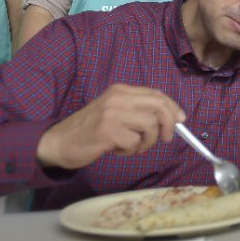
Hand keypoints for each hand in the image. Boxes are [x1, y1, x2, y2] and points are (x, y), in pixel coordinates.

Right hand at [36, 84, 184, 169]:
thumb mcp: (114, 112)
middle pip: (159, 105)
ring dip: (147, 142)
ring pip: (150, 125)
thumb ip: (138, 110)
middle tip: (166, 138)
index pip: (157, 94)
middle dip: (168, 124)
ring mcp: (112, 113)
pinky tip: (116, 149)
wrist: (58, 142)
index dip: (172, 107)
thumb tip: (173, 118)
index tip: (180, 120)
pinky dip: (130, 150)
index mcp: (121, 90)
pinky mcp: (108, 131)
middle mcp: (118, 97)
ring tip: (132, 146)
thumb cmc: (90, 130)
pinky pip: (135, 142)